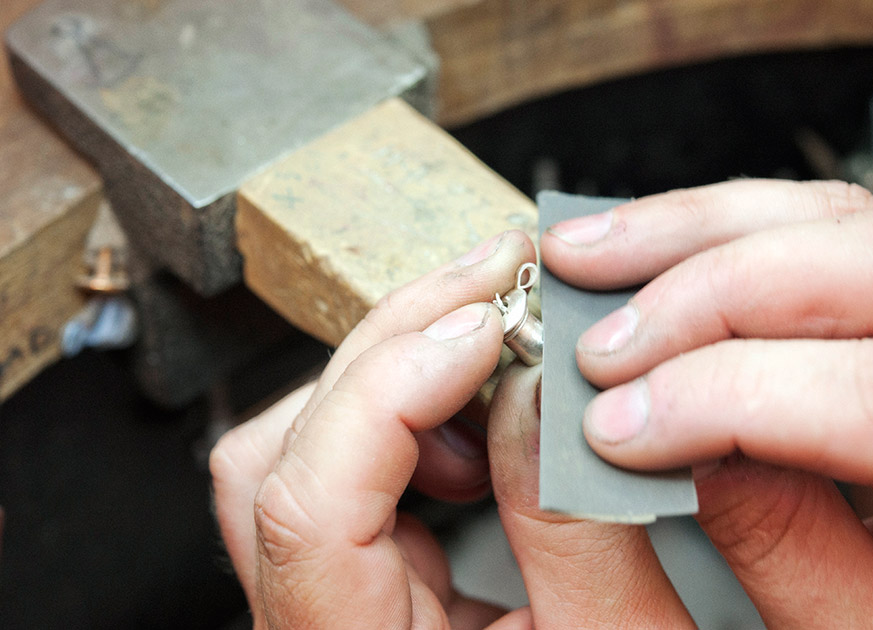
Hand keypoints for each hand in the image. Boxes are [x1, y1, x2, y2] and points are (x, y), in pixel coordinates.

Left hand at [210, 230, 692, 627]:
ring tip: (494, 354)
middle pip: (284, 449)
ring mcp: (320, 594)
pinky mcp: (353, 570)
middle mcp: (308, 624)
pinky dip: (411, 413)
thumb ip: (574, 521)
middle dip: (396, 345)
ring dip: (397, 373)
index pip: (304, 503)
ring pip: (299, 443)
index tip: (486, 329)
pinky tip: (483, 420)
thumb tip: (534, 383)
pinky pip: (343, 461)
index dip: (389, 391)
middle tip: (494, 290)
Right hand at [541, 179, 872, 626]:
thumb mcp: (863, 624)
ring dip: (693, 230)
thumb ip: (778, 537)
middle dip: (705, 292)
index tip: (619, 428)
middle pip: (872, 266)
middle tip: (600, 344)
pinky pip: (818, 222)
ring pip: (838, 217)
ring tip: (590, 253)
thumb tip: (669, 444)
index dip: (732, 399)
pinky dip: (718, 224)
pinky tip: (650, 242)